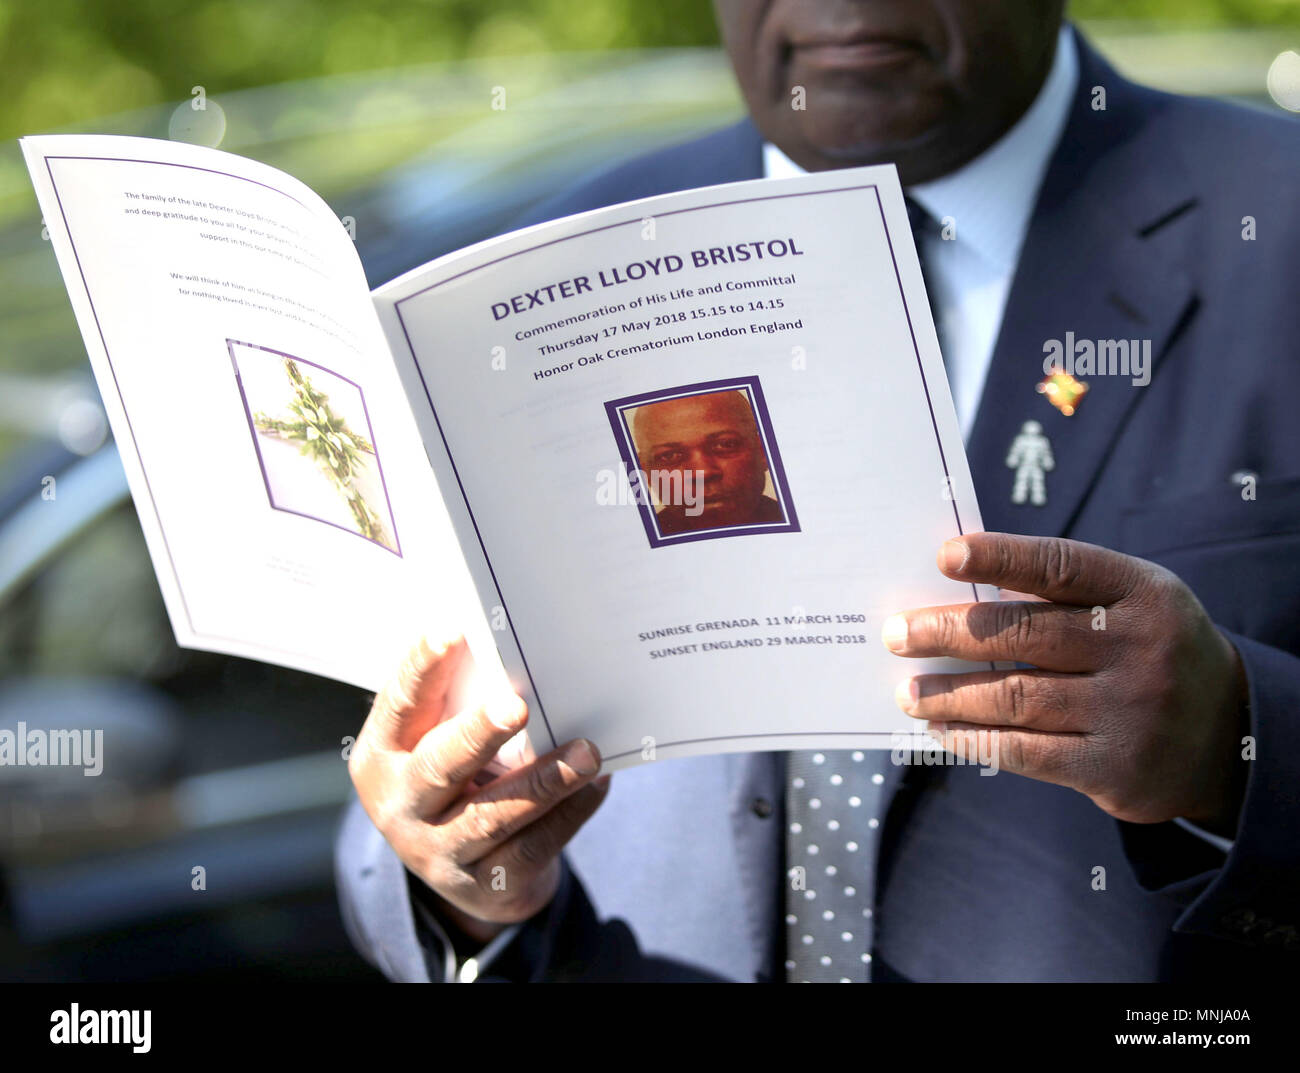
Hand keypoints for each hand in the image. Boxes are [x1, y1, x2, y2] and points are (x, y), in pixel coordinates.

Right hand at [347, 635, 610, 941]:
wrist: (467, 874)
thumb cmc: (456, 780)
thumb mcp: (435, 744)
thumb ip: (454, 704)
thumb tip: (508, 643)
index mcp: (381, 758)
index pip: (399, 706)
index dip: (421, 668)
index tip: (450, 630)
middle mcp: (402, 807)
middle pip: (439, 768)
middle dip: (479, 735)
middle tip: (517, 706)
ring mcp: (439, 852)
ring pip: (494, 817)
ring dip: (545, 781)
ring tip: (586, 752)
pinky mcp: (486, 884)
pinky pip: (533, 846)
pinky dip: (569, 812)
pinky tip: (596, 784)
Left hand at [885, 533, 1248, 831]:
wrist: (1229, 735)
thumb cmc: (1147, 651)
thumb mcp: (1129, 605)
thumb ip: (1059, 594)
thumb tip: (955, 593)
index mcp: (1141, 593)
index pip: (1060, 566)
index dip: (1000, 557)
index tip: (945, 556)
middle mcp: (1139, 649)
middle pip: (1024, 633)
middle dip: (948, 632)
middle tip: (896, 634)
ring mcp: (1129, 712)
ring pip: (1014, 697)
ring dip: (948, 693)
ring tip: (906, 691)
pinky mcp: (1114, 768)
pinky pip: (1025, 752)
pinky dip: (972, 739)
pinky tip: (940, 729)